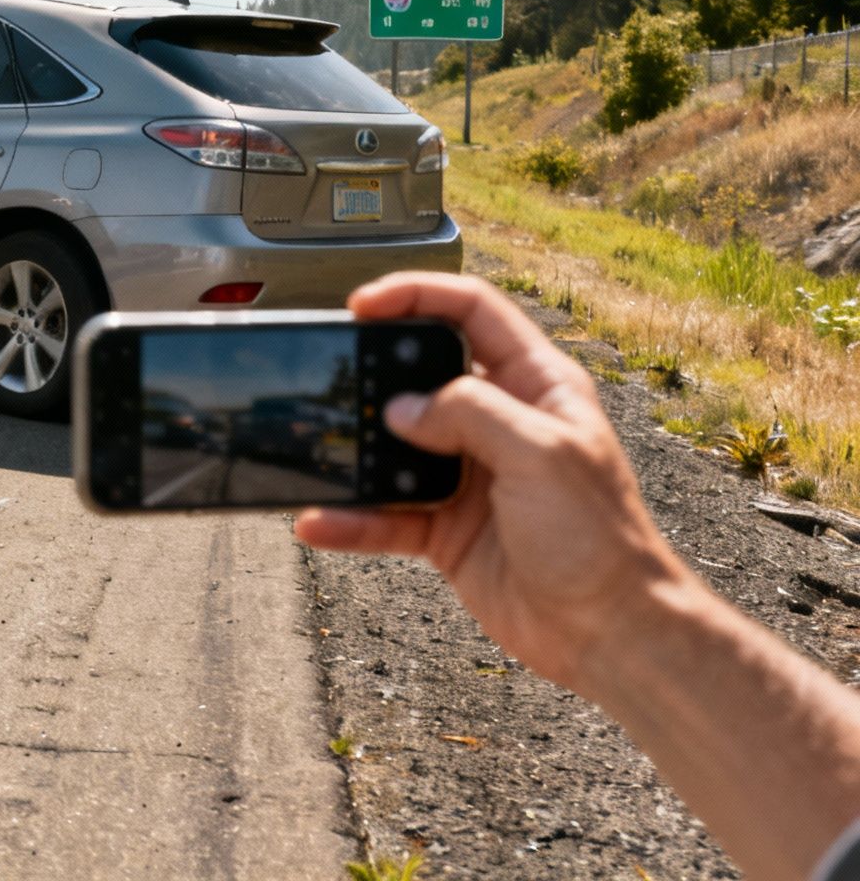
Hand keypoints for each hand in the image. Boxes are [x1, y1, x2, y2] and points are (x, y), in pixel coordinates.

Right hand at [295, 273, 696, 693]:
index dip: (418, 296)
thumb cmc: (600, 539)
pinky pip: (384, 513)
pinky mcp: (444, 528)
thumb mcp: (542, 453)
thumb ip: (469, 413)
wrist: (608, 631)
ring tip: (321, 453)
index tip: (364, 304)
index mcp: (536, 386)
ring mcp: (467, 476)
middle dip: (374, 373)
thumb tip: (401, 409)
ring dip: (355, 452)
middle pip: (421, 375)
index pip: (472, 312)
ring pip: (393, 447)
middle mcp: (498, 424)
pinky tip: (321, 522)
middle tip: (335, 375)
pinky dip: (351, 520)